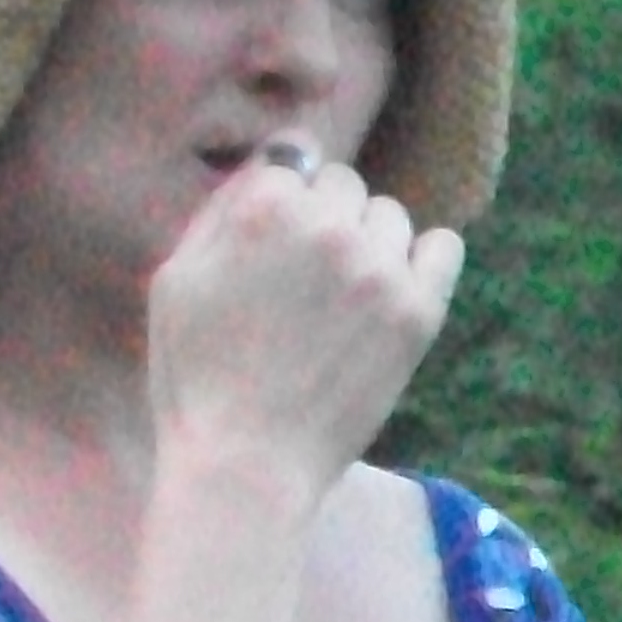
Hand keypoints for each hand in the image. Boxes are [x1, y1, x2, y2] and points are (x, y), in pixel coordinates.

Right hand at [146, 154, 463, 513]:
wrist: (247, 464)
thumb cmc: (197, 377)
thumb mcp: (176, 278)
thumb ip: (223, 208)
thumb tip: (271, 164)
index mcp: (265, 207)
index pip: (298, 157)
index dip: (287, 196)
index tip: (280, 240)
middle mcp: (328, 226)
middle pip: (346, 185)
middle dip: (326, 220)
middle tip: (305, 282)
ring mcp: (379, 269)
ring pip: (391, 217)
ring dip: (370, 244)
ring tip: (342, 300)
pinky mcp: (417, 313)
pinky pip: (444, 248)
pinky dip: (424, 261)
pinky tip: (394, 292)